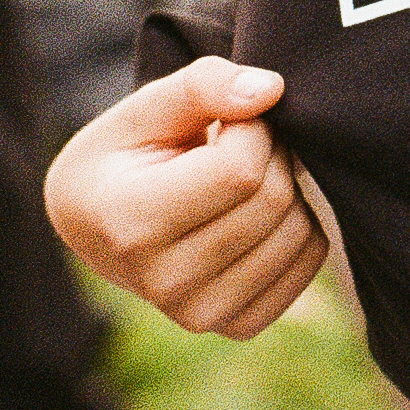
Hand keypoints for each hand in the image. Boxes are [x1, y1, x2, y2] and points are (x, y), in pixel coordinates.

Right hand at [45, 56, 326, 338]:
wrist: (101, 222)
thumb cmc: (128, 154)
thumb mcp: (147, 107)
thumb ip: (204, 85)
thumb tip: (272, 89)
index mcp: (127, 224)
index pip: (238, 171)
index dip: (250, 129)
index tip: (225, 122)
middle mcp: (160, 283)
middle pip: (271, 201)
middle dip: (271, 154)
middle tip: (239, 144)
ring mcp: (198, 314)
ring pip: (297, 232)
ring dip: (286, 187)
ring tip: (241, 178)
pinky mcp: (235, 325)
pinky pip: (308, 262)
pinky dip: (297, 224)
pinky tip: (255, 212)